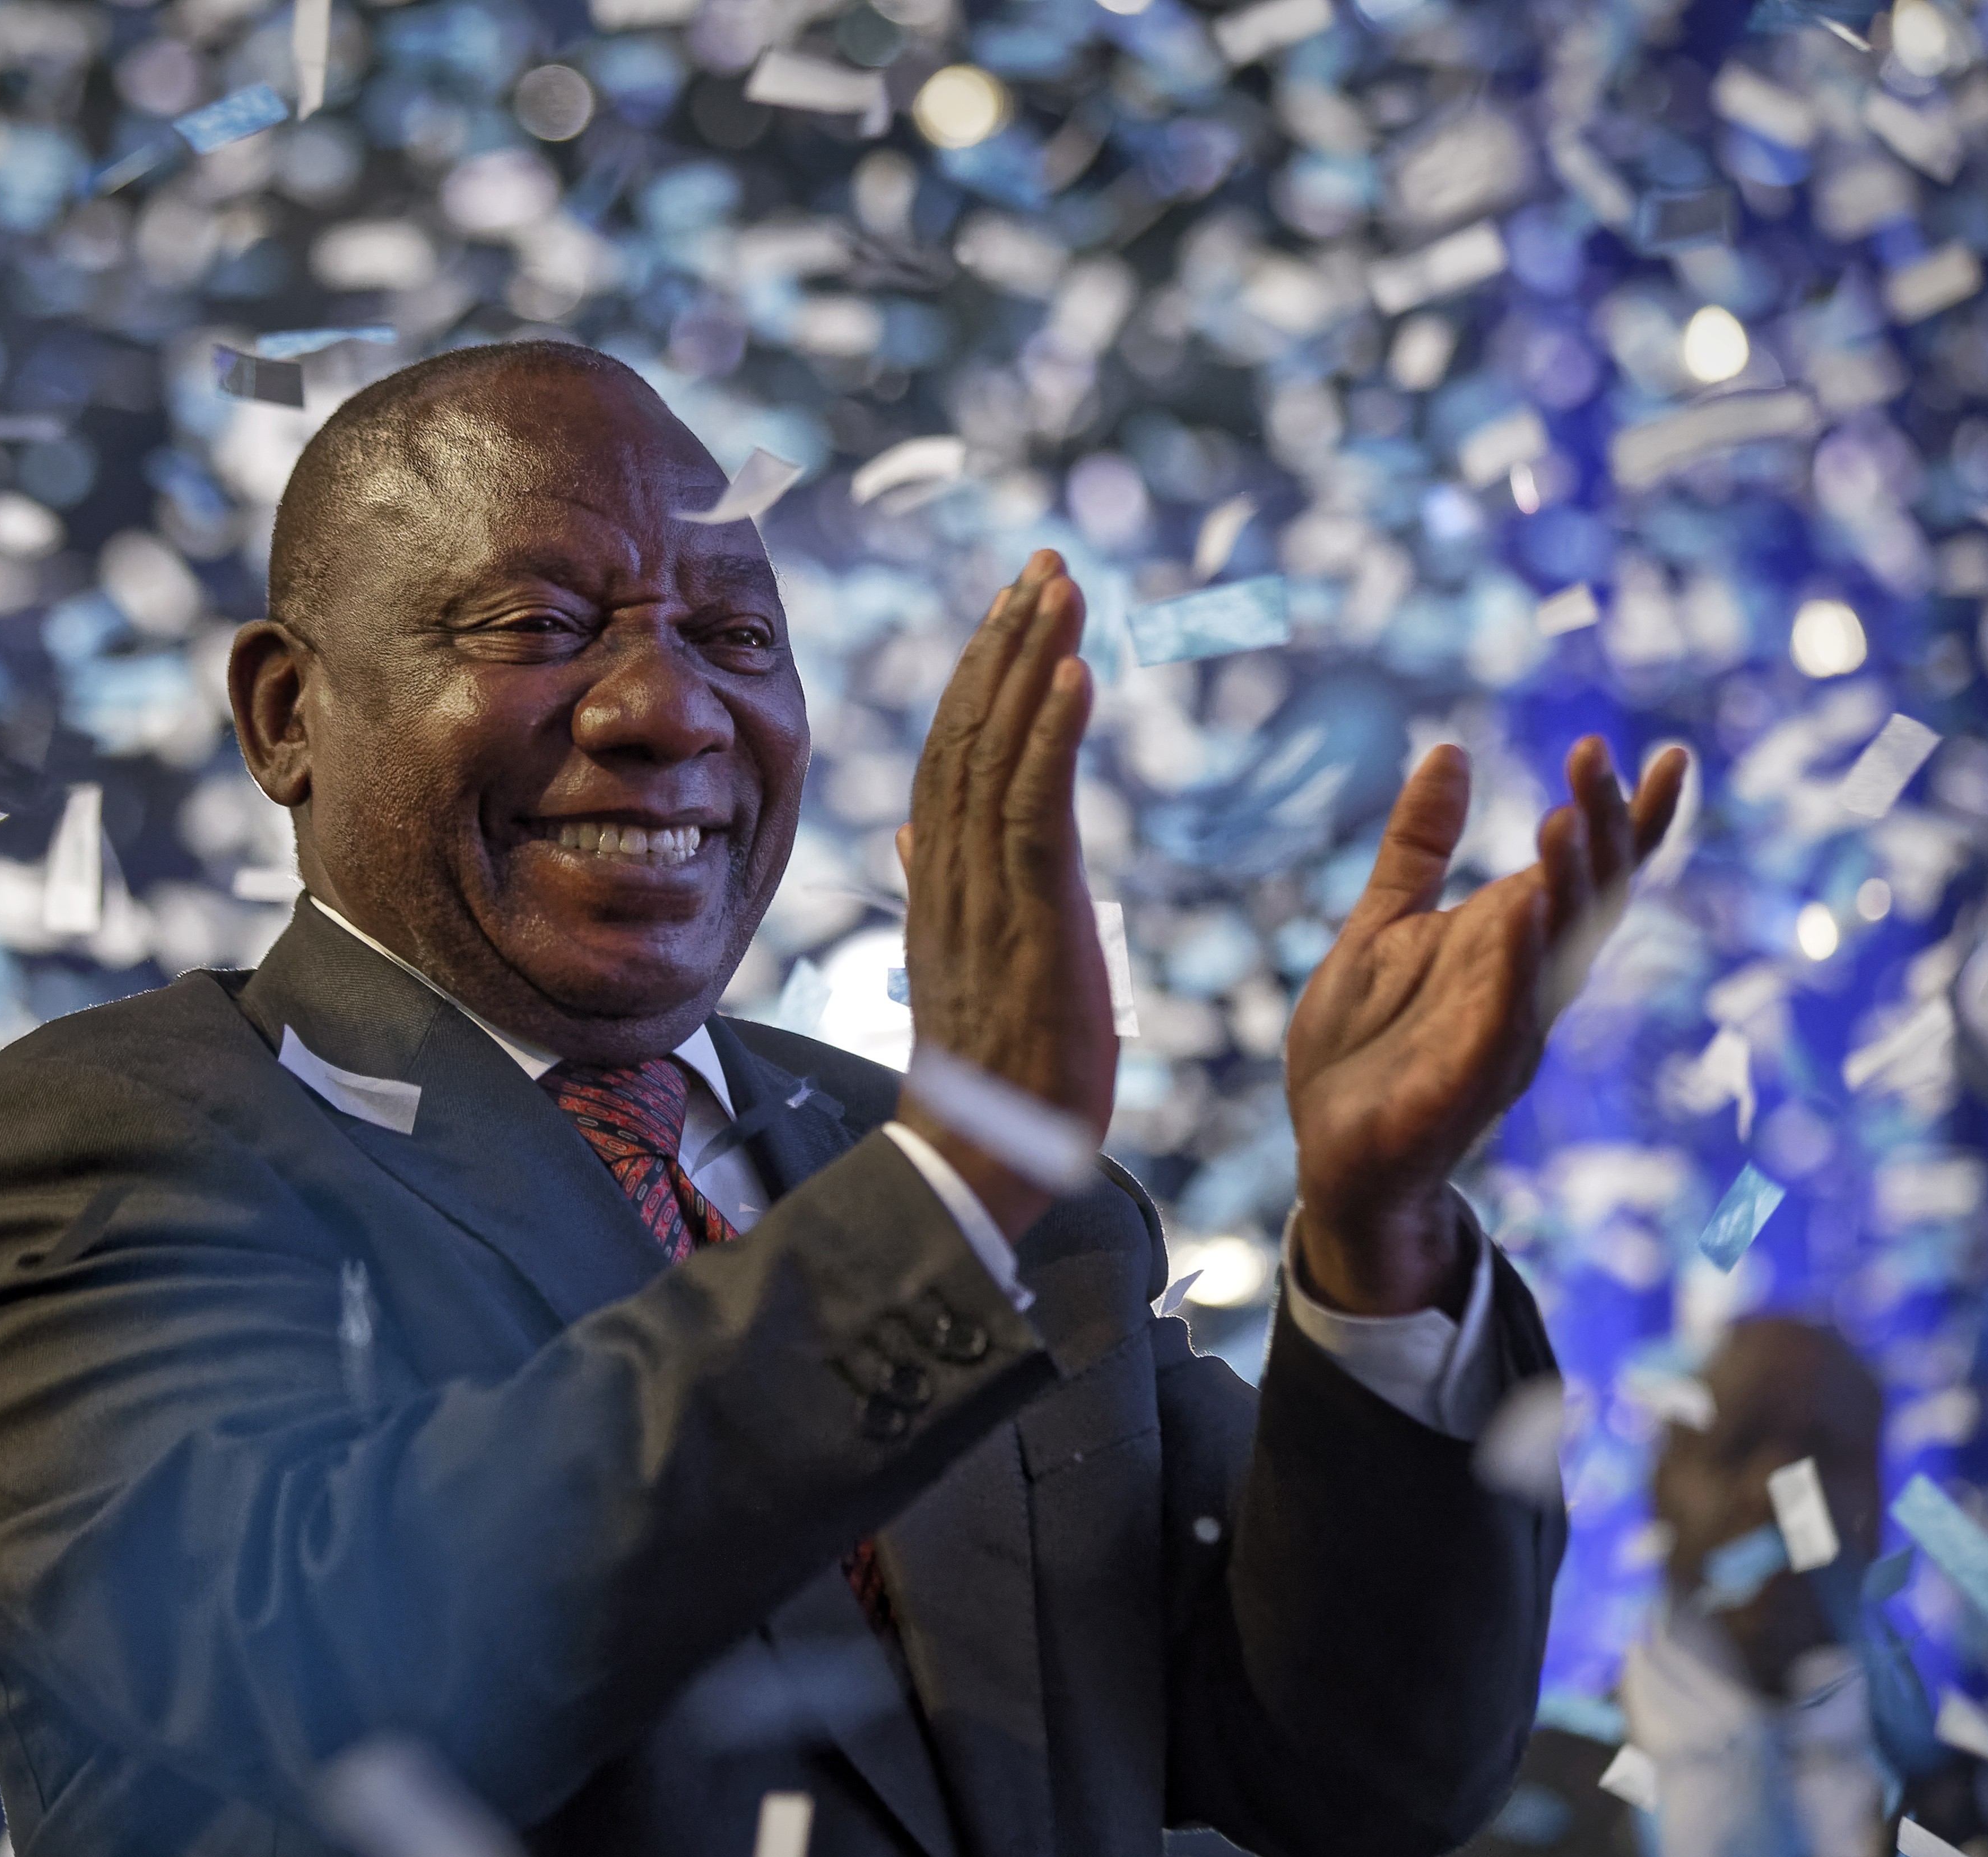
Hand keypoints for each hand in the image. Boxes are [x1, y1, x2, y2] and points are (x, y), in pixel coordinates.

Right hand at [893, 550, 1114, 1242]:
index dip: (981, 678)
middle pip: (969, 735)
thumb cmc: (987, 1079)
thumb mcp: (960, 966)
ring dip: (1032, 663)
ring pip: (998, 754)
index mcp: (940, 884)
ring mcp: (985, 894)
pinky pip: (1036, 810)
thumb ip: (935, 892)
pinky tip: (1077, 674)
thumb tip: (910, 836)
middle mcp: (952, 875)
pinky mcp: (1029, 919)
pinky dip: (1053, 738)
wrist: (975, 1162)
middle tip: (1042, 564)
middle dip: (1006, 642)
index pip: (952, 759)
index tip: (1011, 608)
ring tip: (1060, 586)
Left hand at [1287, 736, 1689, 1313]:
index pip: (1589, 871)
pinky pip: (1508, 1013)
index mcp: (1510, 941)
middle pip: (1591, 898)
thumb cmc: (1363, 1046)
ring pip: (1562, 952)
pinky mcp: (1471, 1074)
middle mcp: (1528, 982)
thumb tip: (1452, 752)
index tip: (1666, 754)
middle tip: (1595, 755)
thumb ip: (1419, 845)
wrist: (1332, 1154)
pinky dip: (1520, 961)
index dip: (1631, 817)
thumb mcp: (1382, 923)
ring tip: (1563, 815)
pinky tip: (1523, 908)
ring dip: (1568, 885)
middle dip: (1601, 828)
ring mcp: (1507, 1029)